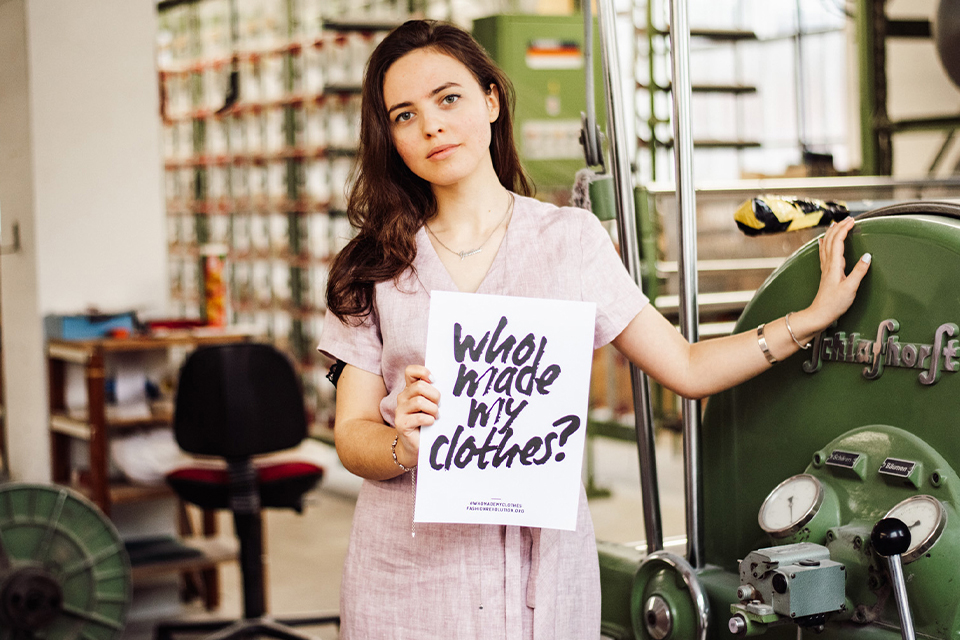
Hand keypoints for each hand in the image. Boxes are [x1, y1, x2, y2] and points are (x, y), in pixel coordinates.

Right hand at [394, 365, 439, 467]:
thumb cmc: (428, 423)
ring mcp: (400, 410)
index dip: (422, 372)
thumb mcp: (432, 404)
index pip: (411, 371)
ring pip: (419, 401)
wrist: (416, 446)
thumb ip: (435, 393)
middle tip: (439, 406)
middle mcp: (403, 397)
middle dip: (434, 395)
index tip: (434, 380)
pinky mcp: (401, 423)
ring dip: (433, 410)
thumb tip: (449, 384)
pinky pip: (418, 417)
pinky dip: (429, 420)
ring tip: (436, 417)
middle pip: (419, 386)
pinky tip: (431, 424)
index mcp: (410, 389)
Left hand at [805, 216, 870, 330]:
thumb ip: (859, 271)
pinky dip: (824, 243)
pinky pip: (823, 253)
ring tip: (837, 224)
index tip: (853, 221)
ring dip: (831, 233)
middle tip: (848, 219)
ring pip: (825, 245)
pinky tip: (822, 241)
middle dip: (839, 227)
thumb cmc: (834, 304)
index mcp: (834, 266)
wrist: (820, 314)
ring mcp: (825, 268)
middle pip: (830, 240)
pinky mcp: (825, 272)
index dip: (844, 229)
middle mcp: (828, 264)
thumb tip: (868, 256)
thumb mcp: (851, 288)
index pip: (837, 242)